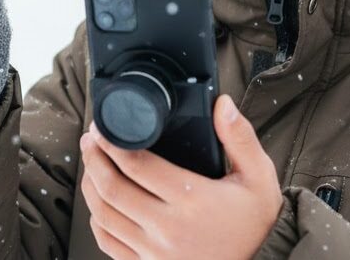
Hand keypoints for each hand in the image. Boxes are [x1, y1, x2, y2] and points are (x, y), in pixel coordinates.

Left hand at [79, 94, 282, 259]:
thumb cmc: (256, 221)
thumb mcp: (259, 176)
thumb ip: (240, 138)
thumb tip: (222, 103)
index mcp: (193, 199)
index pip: (138, 166)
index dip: (113, 142)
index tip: (104, 127)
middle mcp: (169, 228)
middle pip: (113, 188)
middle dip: (95, 158)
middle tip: (90, 139)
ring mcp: (156, 252)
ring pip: (105, 215)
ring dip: (90, 186)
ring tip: (91, 163)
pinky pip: (109, 243)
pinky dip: (97, 220)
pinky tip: (99, 202)